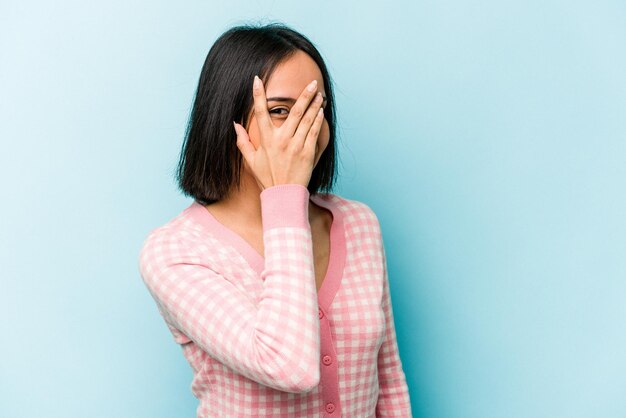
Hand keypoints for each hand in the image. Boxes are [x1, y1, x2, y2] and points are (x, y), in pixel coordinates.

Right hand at [233, 75, 324, 190]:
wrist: (283, 196)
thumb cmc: (266, 178)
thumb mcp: (250, 161)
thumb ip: (242, 141)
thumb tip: (235, 124)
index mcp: (266, 140)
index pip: (260, 112)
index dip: (258, 95)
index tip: (256, 79)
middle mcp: (281, 140)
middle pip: (294, 112)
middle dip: (304, 95)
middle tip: (312, 83)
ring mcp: (295, 146)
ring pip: (307, 120)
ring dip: (314, 105)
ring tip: (320, 94)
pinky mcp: (307, 153)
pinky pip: (314, 132)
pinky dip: (318, 120)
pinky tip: (321, 111)